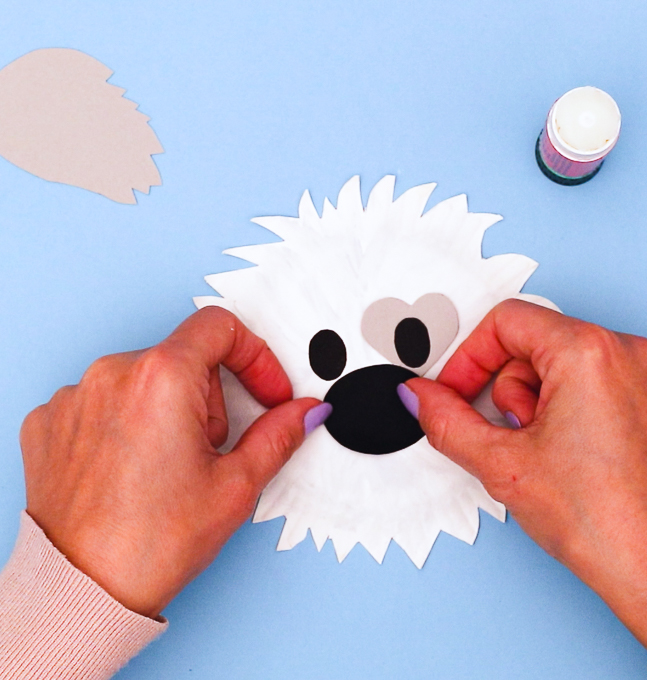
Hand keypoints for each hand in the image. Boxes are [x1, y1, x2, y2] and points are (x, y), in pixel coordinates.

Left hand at [19, 307, 323, 618]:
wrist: (79, 592)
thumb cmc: (151, 544)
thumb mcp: (236, 485)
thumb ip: (279, 434)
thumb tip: (306, 412)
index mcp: (162, 378)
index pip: (220, 327)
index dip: (255, 356)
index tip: (264, 392)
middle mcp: (112, 374)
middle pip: (185, 358)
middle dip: (212, 397)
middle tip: (212, 449)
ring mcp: (75, 396)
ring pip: (145, 379)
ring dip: (169, 410)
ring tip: (168, 466)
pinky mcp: (51, 420)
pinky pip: (104, 400)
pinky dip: (128, 423)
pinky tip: (132, 468)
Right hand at [404, 299, 646, 665]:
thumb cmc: (606, 522)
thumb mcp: (501, 463)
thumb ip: (444, 420)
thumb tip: (419, 396)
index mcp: (589, 352)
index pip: (506, 321)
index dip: (469, 357)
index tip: (456, 389)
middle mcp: (628, 354)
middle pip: (534, 343)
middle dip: (506, 388)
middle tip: (508, 433)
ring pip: (563, 365)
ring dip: (538, 403)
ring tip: (543, 451)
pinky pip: (596, 385)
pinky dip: (570, 410)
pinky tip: (570, 455)